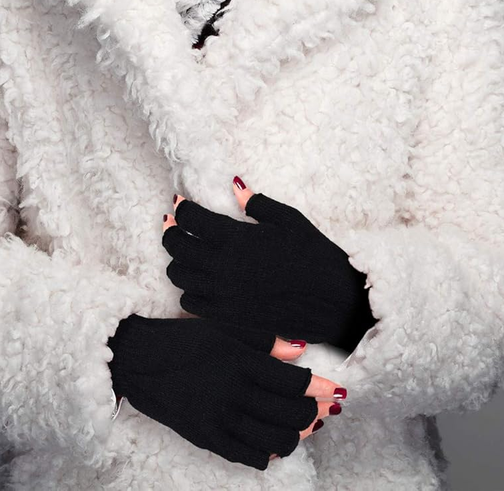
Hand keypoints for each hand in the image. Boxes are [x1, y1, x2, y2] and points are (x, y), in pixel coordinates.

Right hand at [107, 314, 345, 469]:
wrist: (140, 361)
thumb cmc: (185, 339)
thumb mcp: (224, 328)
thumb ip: (265, 340)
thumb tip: (300, 350)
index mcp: (240, 361)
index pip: (294, 382)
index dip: (319, 387)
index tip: (333, 387)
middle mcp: (233, 393)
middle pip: (290, 413)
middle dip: (315, 412)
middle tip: (326, 408)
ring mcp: (220, 420)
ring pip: (275, 440)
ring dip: (297, 436)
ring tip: (306, 426)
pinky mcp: (207, 439)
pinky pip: (249, 457)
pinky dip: (269, 453)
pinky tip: (275, 443)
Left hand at [161, 177, 377, 350]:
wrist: (331, 302)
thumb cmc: (314, 255)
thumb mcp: (289, 219)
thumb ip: (257, 203)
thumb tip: (235, 187)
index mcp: (235, 238)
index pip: (190, 219)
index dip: (182, 208)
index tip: (183, 203)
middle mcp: (221, 266)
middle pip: (176, 246)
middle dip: (172, 231)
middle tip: (176, 225)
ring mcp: (221, 294)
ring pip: (178, 276)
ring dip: (179, 261)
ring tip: (189, 253)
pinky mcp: (227, 316)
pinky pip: (190, 302)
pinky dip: (189, 289)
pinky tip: (202, 281)